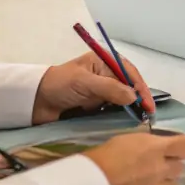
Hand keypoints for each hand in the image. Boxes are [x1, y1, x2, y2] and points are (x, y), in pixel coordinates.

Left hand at [31, 51, 155, 125]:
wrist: (35, 101)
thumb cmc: (59, 85)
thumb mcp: (85, 82)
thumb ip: (109, 89)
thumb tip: (134, 97)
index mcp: (104, 61)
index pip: (130, 73)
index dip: (141, 89)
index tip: (149, 105)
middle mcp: (106, 75)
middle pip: (129, 86)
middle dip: (139, 100)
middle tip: (147, 117)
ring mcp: (101, 91)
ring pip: (123, 100)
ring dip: (131, 109)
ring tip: (140, 122)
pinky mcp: (95, 106)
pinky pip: (112, 111)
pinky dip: (120, 116)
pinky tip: (126, 124)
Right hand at [87, 131, 184, 184]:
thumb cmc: (102, 158)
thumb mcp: (126, 140)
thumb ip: (146, 143)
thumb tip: (156, 145)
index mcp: (155, 148)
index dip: (181, 147)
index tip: (174, 148)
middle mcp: (162, 169)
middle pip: (180, 166)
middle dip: (170, 164)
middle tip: (155, 165)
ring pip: (173, 183)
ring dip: (164, 180)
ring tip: (146, 181)